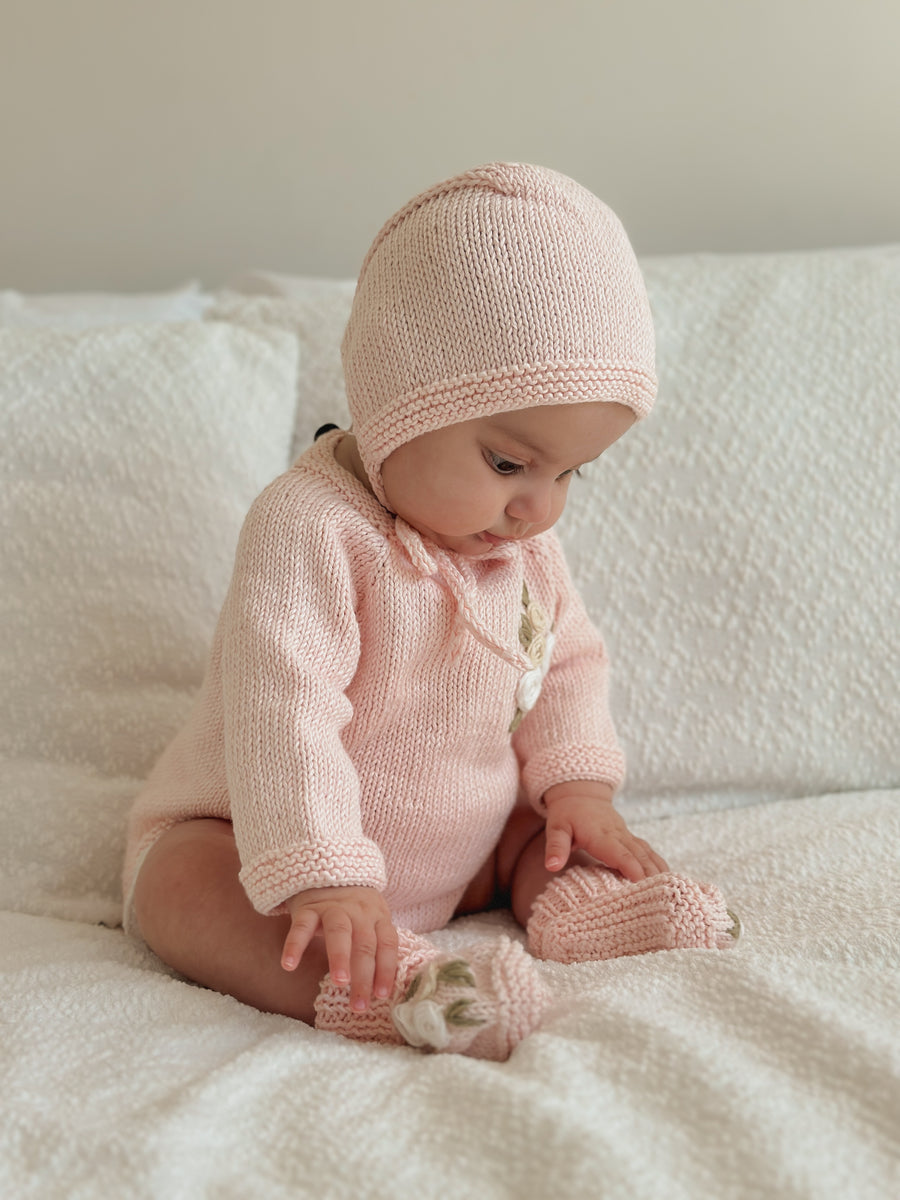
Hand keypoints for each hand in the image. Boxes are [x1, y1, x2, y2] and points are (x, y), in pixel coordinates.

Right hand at [282, 885, 398, 1011]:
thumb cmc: (354, 910)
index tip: (381, 996)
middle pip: (364, 944)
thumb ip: (376, 947)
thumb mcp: (372, 921)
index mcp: (378, 917)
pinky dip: (295, 945)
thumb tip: (381, 991)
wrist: (328, 874)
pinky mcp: (309, 907)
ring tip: (339, 982)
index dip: (386, 970)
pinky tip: (289, 965)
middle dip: (363, 976)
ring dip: (340, 957)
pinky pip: (302, 926)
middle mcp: (359, 912)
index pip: (387, 945)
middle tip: (359, 1005)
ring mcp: (333, 908)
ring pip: (339, 931)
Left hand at [543, 781, 668, 881]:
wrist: (580, 794)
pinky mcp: (630, 838)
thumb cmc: (566, 814)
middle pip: (639, 856)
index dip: (631, 868)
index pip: (619, 853)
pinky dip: (658, 864)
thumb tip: (552, 866)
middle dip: (651, 875)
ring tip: (670, 891)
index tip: (642, 884)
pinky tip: (667, 878)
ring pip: (647, 853)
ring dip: (659, 870)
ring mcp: (627, 836)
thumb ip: (556, 847)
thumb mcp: (556, 828)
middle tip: (663, 897)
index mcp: (600, 835)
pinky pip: (647, 851)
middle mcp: (618, 835)